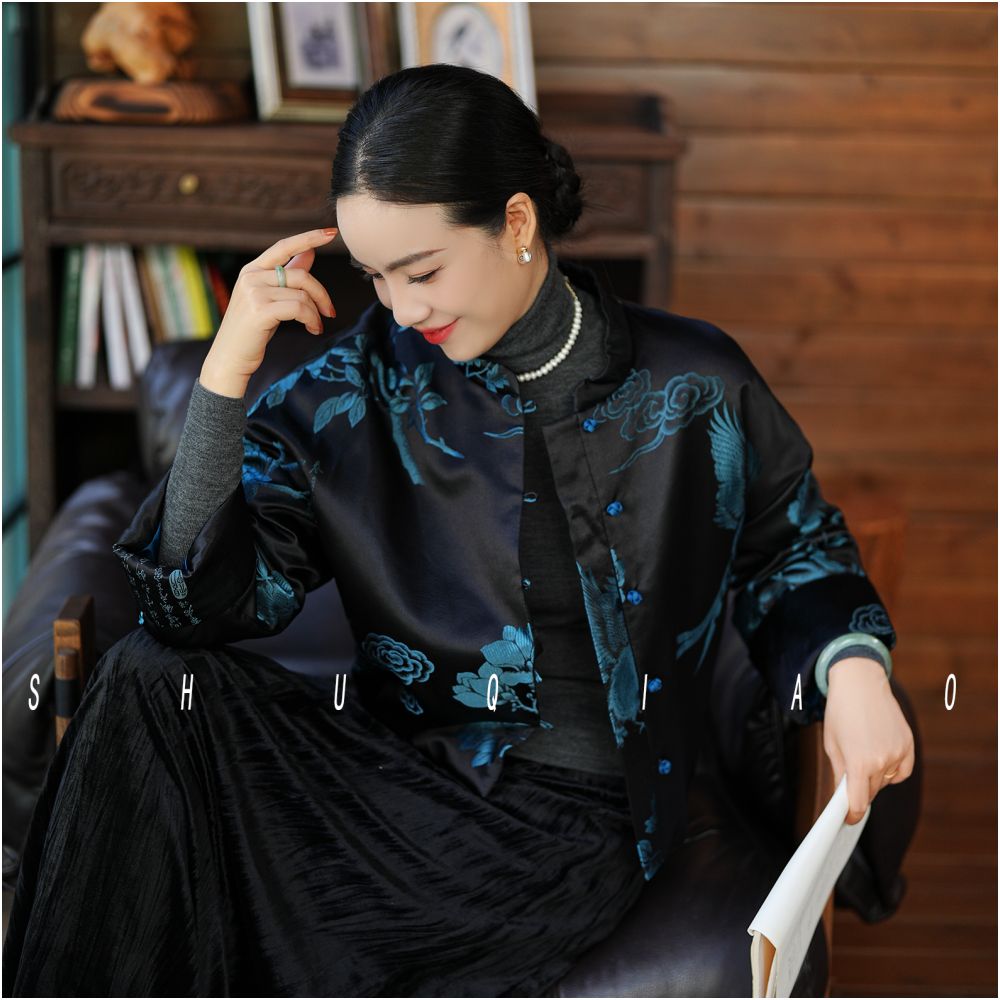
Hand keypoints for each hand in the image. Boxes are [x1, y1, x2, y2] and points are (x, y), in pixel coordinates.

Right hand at [202, 228, 338, 395]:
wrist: (230, 358)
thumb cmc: (253, 330)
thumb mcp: (271, 299)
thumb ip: (288, 275)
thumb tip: (310, 253)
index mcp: (252, 269)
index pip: (284, 246)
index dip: (308, 238)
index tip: (331, 232)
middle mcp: (251, 276)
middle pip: (301, 275)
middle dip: (322, 294)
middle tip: (330, 312)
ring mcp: (253, 292)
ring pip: (302, 294)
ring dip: (316, 312)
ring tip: (316, 326)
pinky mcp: (260, 310)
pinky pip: (299, 308)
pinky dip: (312, 319)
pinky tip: (312, 329)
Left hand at [822, 656, 914, 824]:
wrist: (860, 683)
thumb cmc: (841, 712)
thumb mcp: (832, 745)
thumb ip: (840, 775)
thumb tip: (843, 799)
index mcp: (858, 762)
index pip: (858, 803)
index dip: (852, 814)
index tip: (848, 819)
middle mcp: (881, 761)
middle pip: (871, 792)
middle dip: (860, 789)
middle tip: (850, 778)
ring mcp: (897, 753)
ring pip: (886, 781)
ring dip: (875, 778)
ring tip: (863, 754)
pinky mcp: (909, 745)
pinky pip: (901, 771)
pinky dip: (892, 771)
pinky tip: (881, 756)